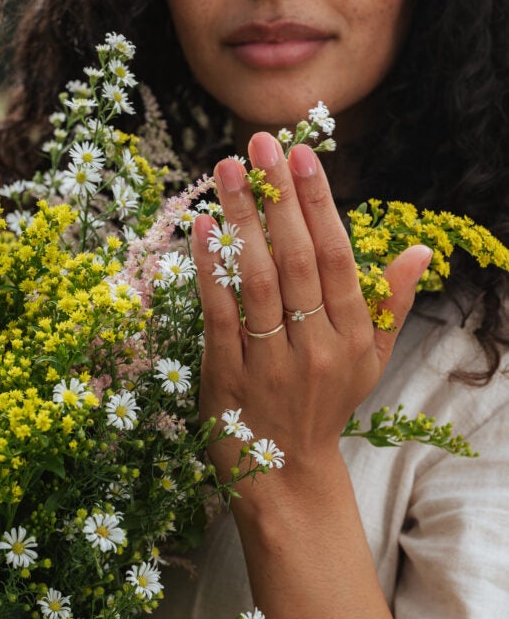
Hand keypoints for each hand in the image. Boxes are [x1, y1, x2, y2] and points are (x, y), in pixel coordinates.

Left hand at [192, 132, 431, 500]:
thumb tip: (420, 251)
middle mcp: (316, 346)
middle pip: (296, 259)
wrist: (288, 476)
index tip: (302, 155)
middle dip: (277, 196)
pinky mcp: (227, 377)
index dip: (319, 203)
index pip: (336, 256)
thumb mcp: (370, 359)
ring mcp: (270, 363)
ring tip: (226, 170)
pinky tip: (198, 228)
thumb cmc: (327, 403)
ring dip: (241, 221)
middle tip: (258, 142)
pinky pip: (218, 315)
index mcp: (353, 336)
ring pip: (256, 281)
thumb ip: (390, 303)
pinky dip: (208, 271)